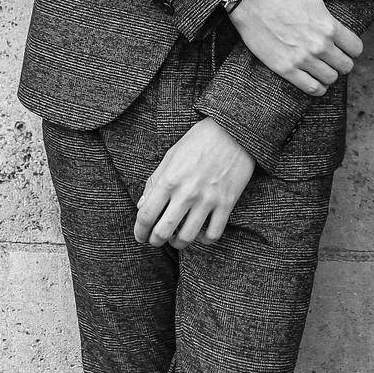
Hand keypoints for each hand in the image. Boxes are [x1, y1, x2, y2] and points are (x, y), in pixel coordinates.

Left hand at [134, 119, 254, 248]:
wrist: (234, 129)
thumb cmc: (199, 140)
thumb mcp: (171, 155)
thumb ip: (155, 182)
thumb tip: (141, 206)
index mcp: (170, 179)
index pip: (145, 216)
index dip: (139, 231)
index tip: (141, 235)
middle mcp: (187, 192)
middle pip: (162, 232)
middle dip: (155, 240)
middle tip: (156, 239)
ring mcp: (208, 199)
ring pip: (186, 238)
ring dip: (177, 243)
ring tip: (176, 238)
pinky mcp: (227, 202)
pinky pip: (213, 234)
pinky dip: (203, 239)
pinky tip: (200, 232)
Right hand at [229, 0, 373, 94]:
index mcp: (329, 26)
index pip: (356, 48)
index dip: (353, 46)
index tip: (345, 43)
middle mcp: (318, 46)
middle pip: (346, 66)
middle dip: (342, 60)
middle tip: (333, 54)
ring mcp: (302, 59)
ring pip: (330, 79)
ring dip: (329, 73)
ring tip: (323, 65)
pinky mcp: (285, 69)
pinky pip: (312, 89)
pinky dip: (317, 86)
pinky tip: (314, 77)